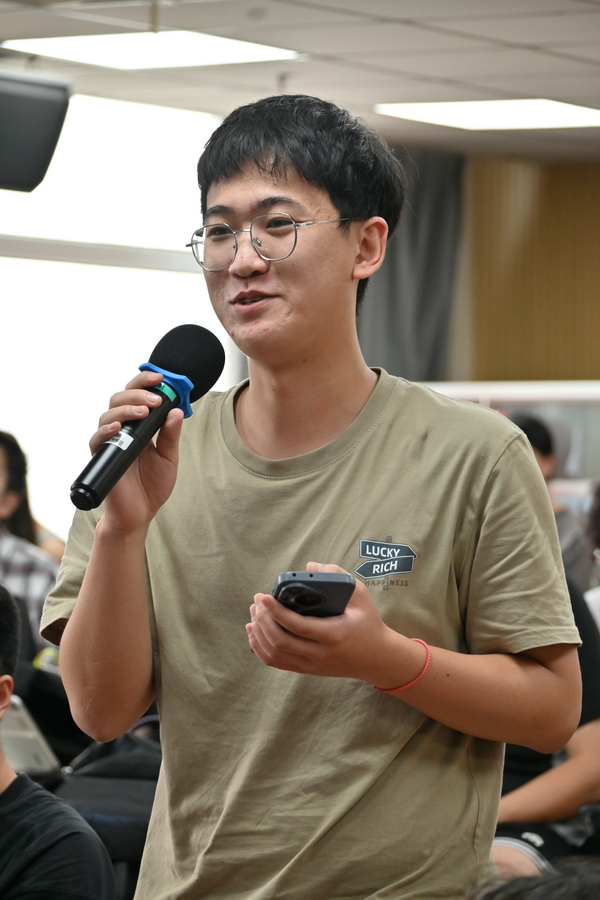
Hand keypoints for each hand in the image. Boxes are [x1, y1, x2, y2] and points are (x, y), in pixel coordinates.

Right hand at [90, 370, 183, 532]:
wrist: (139, 514)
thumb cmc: (152, 486)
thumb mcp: (169, 458)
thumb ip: (171, 435)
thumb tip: (176, 410)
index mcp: (139, 427)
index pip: (138, 396)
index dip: (145, 383)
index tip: (160, 377)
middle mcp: (122, 430)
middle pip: (120, 398)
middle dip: (138, 393)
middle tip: (155, 399)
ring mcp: (110, 442)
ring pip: (108, 413)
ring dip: (126, 408)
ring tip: (144, 411)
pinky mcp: (101, 456)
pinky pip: (97, 438)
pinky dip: (106, 429)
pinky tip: (118, 427)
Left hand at [246, 561, 401, 683]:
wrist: (377, 658)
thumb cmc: (368, 623)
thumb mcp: (360, 596)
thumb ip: (338, 576)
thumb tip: (310, 566)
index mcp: (334, 634)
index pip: (298, 626)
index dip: (276, 611)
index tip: (264, 596)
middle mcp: (320, 654)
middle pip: (281, 641)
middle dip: (263, 619)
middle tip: (257, 601)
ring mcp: (311, 665)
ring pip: (275, 653)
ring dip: (259, 632)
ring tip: (255, 612)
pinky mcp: (306, 670)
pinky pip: (276, 662)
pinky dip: (260, 648)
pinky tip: (254, 632)